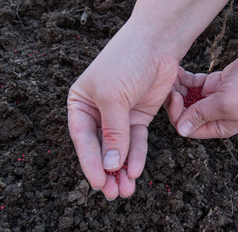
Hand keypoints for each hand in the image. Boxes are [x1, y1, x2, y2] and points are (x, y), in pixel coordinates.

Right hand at [67, 24, 177, 199]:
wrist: (156, 44)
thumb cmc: (126, 62)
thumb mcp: (113, 96)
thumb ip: (112, 132)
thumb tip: (110, 164)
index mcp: (81, 103)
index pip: (83, 139)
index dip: (90, 163)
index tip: (98, 183)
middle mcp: (99, 112)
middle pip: (101, 147)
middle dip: (107, 171)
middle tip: (113, 193)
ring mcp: (120, 115)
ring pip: (119, 148)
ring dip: (123, 169)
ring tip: (126, 189)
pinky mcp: (139, 117)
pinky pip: (136, 141)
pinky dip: (136, 155)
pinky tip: (136, 170)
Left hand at [165, 46, 237, 138]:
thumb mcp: (225, 104)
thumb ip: (201, 115)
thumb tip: (181, 130)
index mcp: (219, 126)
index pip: (188, 127)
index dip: (177, 115)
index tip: (175, 96)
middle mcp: (215, 115)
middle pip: (186, 113)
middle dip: (175, 101)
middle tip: (168, 84)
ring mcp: (215, 98)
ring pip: (188, 97)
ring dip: (179, 89)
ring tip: (171, 75)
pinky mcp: (216, 83)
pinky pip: (195, 84)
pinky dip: (186, 80)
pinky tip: (179, 71)